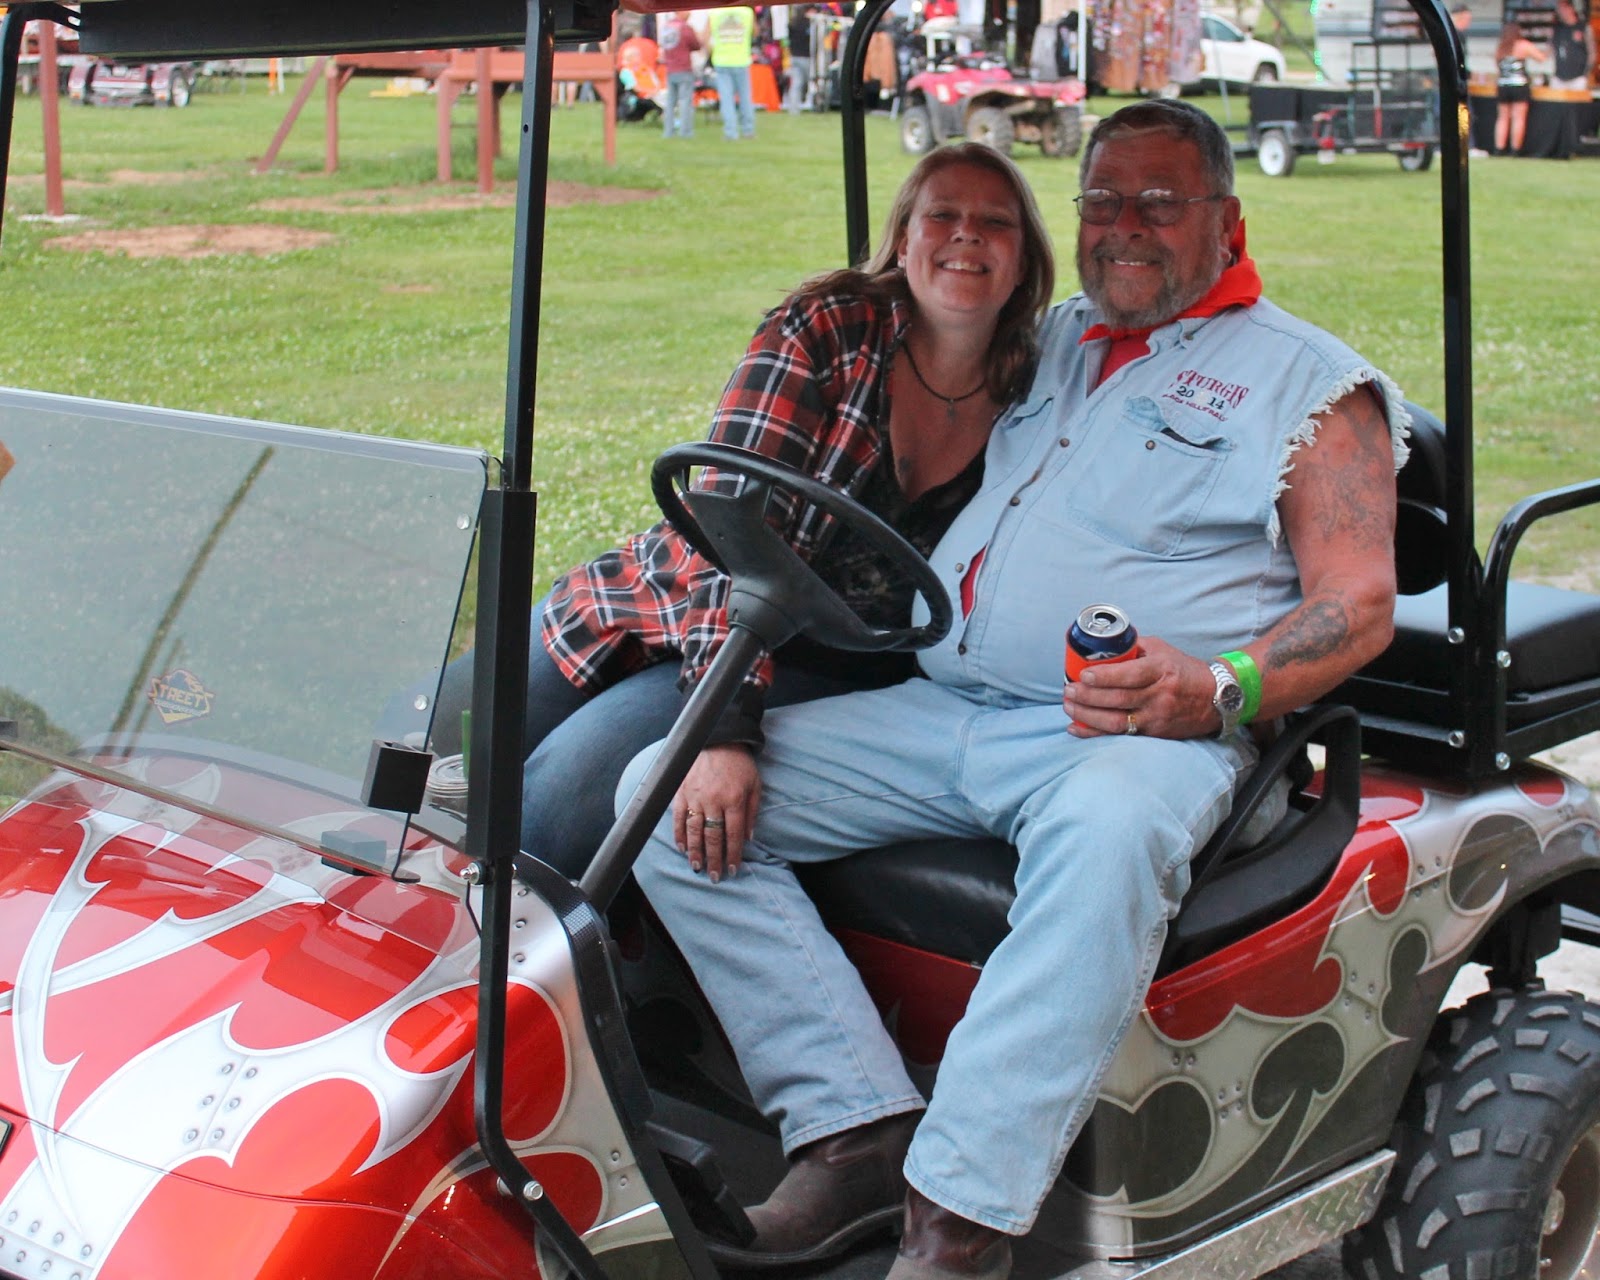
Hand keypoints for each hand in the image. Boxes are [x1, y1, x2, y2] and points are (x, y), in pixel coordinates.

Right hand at [674, 744, 761, 881]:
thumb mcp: (754, 786)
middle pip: (712, 837)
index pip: (733, 835)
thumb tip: (748, 838)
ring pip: (694, 831)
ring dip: (695, 852)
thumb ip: (751, 812)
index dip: (733, 855)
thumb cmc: (740, 764)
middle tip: (714, 877)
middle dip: (714, 860)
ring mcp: (695, 797)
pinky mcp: (681, 791)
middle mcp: (713, 801)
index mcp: (734, 800)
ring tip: (697, 867)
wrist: (719, 738)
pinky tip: (682, 847)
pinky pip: (679, 817)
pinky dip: (679, 834)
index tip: (732, 870)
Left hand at [1060, 635, 1218, 739]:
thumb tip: (1103, 644)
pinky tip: (1076, 727)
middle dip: (1088, 696)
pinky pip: (1120, 735)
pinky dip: (1094, 733)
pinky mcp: (1154, 733)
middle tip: (1068, 689)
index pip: (1129, 675)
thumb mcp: (1163, 650)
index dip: (1104, 676)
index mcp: (1161, 670)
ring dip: (1087, 715)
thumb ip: (1134, 647)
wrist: (1216, 698)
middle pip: (1118, 699)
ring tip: (1069, 706)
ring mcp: (1156, 717)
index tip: (1083, 674)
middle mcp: (1159, 695)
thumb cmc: (1184, 670)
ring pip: (1116, 721)